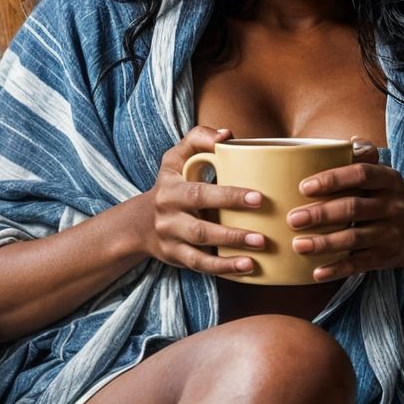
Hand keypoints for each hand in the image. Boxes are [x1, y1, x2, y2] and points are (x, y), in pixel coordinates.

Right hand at [141, 125, 268, 275]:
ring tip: (258, 252)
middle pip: (200, 227)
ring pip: (201, 249)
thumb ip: (198, 139)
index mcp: (171, 188)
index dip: (229, 196)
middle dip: (232, 232)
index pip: (200, 192)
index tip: (259, 197)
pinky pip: (200, 265)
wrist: (141, 223)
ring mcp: (171, 239)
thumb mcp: (176, 158)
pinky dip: (223, 268)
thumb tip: (227, 135)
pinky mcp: (176, 257)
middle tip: (263, 235)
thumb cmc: (172, 184)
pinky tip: (246, 267)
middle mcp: (168, 215)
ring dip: (230, 252)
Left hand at [287, 139, 403, 281]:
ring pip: (354, 238)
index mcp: (389, 179)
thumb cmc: (381, 196)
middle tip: (292, 219)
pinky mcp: (386, 257)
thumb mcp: (380, 175)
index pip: (361, 174)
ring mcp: (391, 233)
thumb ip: (362, 158)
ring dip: (324, 243)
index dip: (332, 179)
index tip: (303, 187)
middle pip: (354, 208)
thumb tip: (348, 142)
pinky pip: (359, 264)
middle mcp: (394, 205)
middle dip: (321, 214)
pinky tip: (316, 273)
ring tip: (298, 245)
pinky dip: (337, 269)